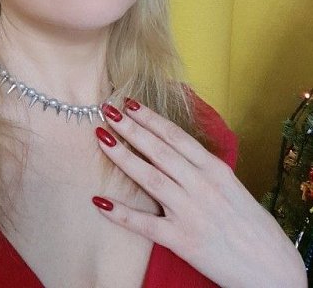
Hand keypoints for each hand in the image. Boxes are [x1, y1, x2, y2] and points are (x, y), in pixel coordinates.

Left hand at [92, 99, 306, 287]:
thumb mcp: (232, 186)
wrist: (273, 271)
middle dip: (131, 128)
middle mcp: (201, 186)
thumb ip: (204, 168)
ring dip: (123, 156)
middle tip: (107, 110)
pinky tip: (99, 201)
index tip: (129, 103)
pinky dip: (121, 213)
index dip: (151, 118)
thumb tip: (178, 150)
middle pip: (159, 150)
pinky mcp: (181, 240)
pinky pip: (145, 225)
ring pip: (149, 178)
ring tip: (102, 137)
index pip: (176, 136)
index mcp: (215, 170)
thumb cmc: (253, 225)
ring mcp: (190, 212)